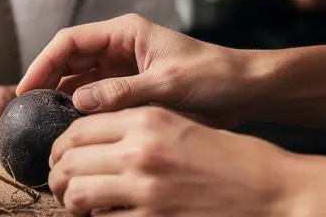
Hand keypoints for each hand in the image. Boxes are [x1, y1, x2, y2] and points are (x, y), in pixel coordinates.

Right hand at [16, 13, 250, 127]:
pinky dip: (81, 110)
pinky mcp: (129, 88)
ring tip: (44, 120)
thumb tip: (79, 102)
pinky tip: (71, 126)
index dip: (43, 63)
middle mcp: (118, 47)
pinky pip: (95, 97)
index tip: (27, 88)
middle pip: (68, 60)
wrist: (247, 90)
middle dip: (46, 81)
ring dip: (61, 98)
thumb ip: (122, 92)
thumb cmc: (215, 76)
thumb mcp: (167, 83)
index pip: (70, 41)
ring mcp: (122, 68)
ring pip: (78, 80)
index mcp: (125, 32)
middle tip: (27, 109)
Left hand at [48, 106, 295, 215]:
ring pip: (78, 195)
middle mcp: (140, 152)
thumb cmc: (221, 155)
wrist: (268, 188)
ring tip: (74, 204)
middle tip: (59, 183)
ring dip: (69, 201)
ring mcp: (146, 190)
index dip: (58, 147)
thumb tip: (81, 137)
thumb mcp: (174, 123)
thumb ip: (128, 124)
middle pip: (69, 162)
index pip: (76, 130)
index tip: (57, 156)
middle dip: (56, 176)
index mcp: (144, 121)